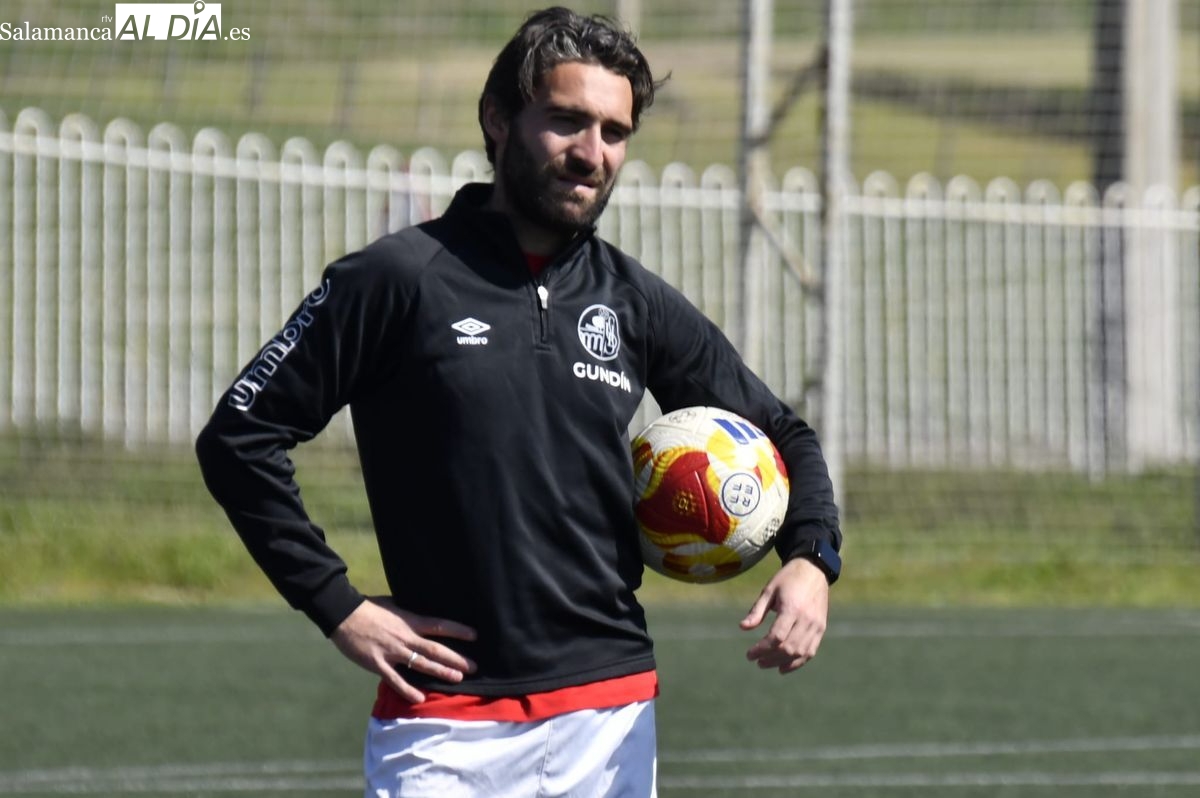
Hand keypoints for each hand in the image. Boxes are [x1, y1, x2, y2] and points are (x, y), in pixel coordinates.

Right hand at [330, 597, 476, 703]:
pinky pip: (395, 680)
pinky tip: (419, 699)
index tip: (475, 635)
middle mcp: (405, 637)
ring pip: (420, 664)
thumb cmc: (368, 607)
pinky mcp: (377, 664)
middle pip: (435, 649)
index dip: (458, 630)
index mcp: (409, 621)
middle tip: (474, 667)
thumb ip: (409, 614)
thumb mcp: (394, 605)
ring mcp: (392, 652)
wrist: (343, 614)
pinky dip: (407, 690)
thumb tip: (424, 616)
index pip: (439, 625)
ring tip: (458, 679)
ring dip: (440, 672)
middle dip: (456, 658)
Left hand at [739, 557, 829, 673]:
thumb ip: (757, 611)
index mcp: (792, 608)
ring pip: (800, 653)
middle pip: (788, 648)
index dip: (761, 649)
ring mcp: (816, 626)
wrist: (814, 570)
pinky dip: (797, 662)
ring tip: (765, 664)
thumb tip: (743, 628)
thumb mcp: (769, 590)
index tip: (749, 654)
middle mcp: (807, 619)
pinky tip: (783, 668)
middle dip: (770, 658)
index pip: (776, 637)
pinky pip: (810, 651)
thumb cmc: (788, 579)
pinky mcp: (821, 628)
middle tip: (756, 660)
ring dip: (782, 663)